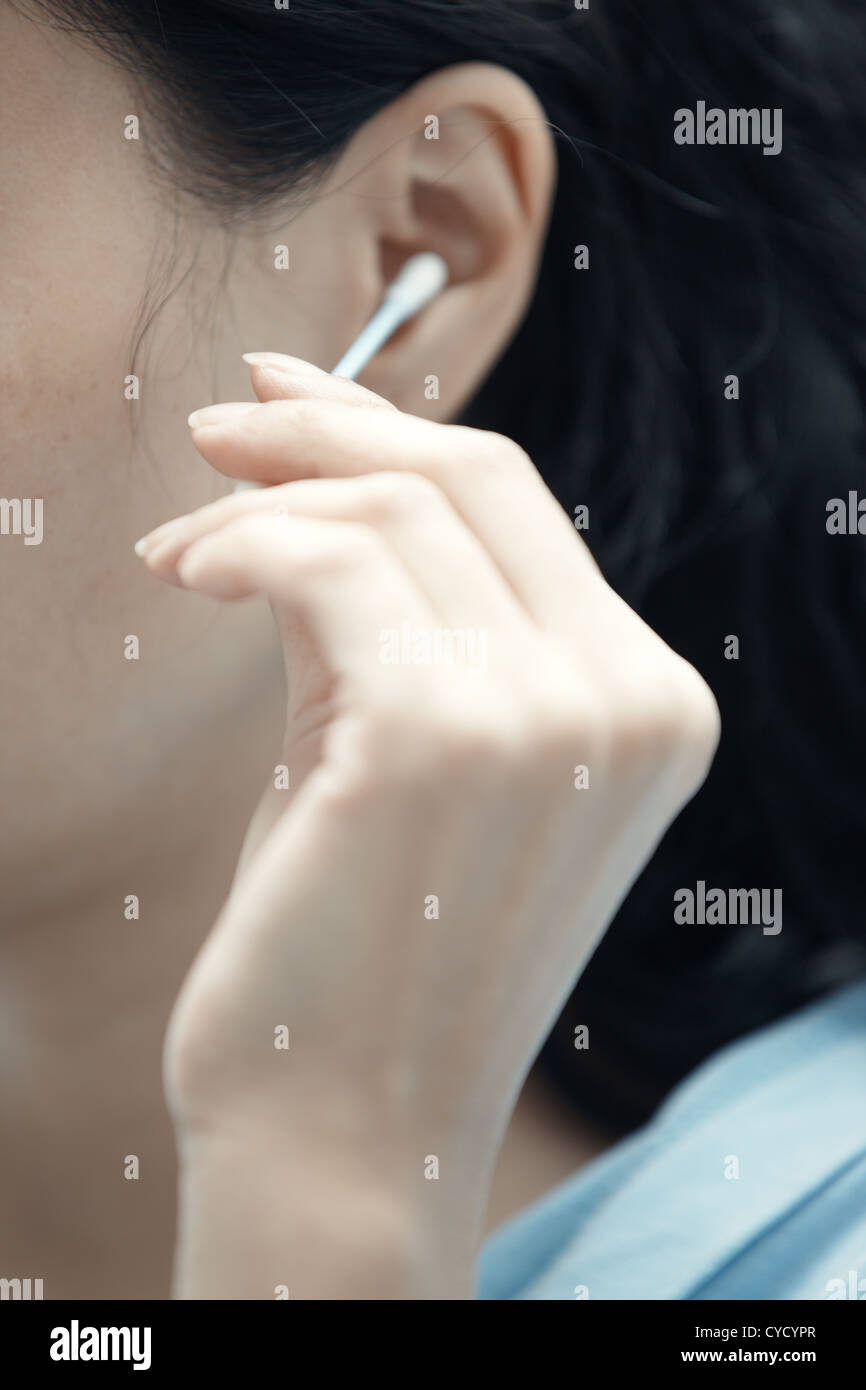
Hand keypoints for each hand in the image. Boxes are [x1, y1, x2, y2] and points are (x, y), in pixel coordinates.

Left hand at [137, 356, 718, 1297]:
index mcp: (646, 704)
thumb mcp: (409, 761)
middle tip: (219, 426)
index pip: (523, 511)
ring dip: (266, 499)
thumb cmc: (365, 949)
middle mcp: (628, 698)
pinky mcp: (449, 733)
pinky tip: (187, 575)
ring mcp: (555, 713)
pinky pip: (332, 564)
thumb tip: (318, 483)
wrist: (348, 1136)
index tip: (292, 404)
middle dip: (329, 429)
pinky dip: (245, 546)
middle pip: (474, 479)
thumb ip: (397, 624)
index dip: (396, 435)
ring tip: (181, 549)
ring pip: (396, 511)